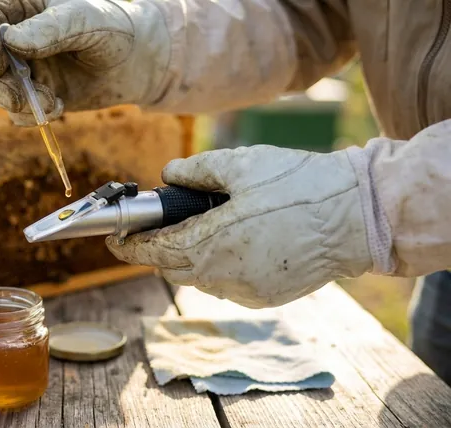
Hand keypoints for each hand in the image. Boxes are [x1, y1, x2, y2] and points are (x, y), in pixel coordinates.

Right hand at [0, 0, 170, 125]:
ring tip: (50, 102)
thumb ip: (51, 29)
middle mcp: (20, 38)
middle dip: (0, 84)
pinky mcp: (37, 94)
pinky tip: (57, 108)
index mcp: (26, 7)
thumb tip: (10, 40)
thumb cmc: (116, 30)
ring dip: (18, 102)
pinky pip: (18, 111)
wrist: (140, 64)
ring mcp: (27, 67)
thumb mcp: (87, 22)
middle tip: (20, 99)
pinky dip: (31, 115)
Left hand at [106, 145, 373, 308]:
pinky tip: (234, 244)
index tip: (114, 239)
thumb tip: (168, 175)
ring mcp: (245, 291)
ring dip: (190, 259)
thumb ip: (196, 170)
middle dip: (158, 251)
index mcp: (211, 242)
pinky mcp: (265, 297)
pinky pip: (227, 285)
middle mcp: (223, 275)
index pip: (153, 251)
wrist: (357, 217)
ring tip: (202, 229)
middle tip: (156, 229)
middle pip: (172, 268)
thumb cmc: (299, 185)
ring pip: (200, 279)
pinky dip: (219, 268)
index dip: (128, 246)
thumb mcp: (242, 164)